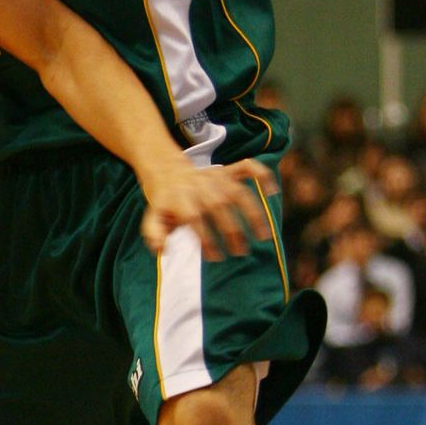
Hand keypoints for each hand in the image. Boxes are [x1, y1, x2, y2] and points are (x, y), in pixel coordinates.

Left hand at [138, 155, 276, 261]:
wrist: (166, 171)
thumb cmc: (164, 203)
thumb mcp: (153, 218)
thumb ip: (154, 235)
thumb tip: (163, 250)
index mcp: (180, 198)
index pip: (194, 218)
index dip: (205, 238)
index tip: (215, 257)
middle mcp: (199, 185)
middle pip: (218, 205)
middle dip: (231, 230)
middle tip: (241, 252)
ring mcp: (214, 176)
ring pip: (237, 190)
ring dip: (253, 212)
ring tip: (264, 235)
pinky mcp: (225, 171)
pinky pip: (246, 167)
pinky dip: (261, 175)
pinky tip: (272, 190)